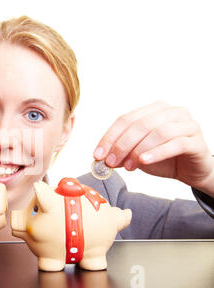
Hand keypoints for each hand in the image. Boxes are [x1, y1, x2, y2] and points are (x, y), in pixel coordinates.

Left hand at [93, 101, 213, 194]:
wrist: (191, 171)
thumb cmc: (164, 159)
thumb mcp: (137, 155)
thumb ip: (121, 154)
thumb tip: (101, 158)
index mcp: (154, 110)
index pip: (126, 119)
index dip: (109, 137)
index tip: (98, 154)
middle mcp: (171, 112)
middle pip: (140, 124)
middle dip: (121, 145)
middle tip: (110, 162)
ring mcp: (186, 124)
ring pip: (157, 133)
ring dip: (138, 150)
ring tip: (128, 166)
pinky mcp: (196, 140)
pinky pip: (175, 144)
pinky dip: (156, 153)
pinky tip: (143, 162)